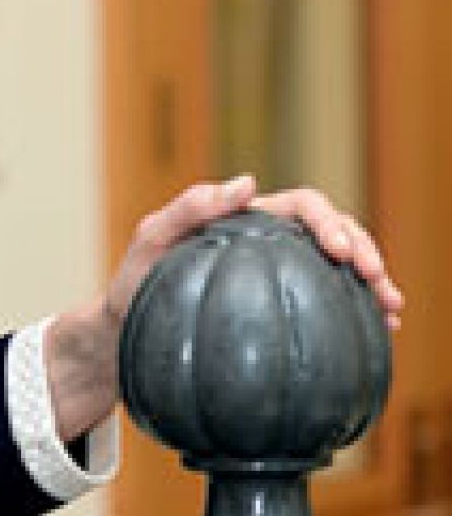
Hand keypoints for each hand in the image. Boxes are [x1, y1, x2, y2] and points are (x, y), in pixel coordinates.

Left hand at [44, 174, 402, 444]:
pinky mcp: (276, 307)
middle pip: (331, 233)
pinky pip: (321, 303)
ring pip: (335, 268)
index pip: (300, 206)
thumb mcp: (151, 241)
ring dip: (370, 281)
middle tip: (376, 280)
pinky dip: (354, 312)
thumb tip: (245, 182)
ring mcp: (275, 275)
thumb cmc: (134, 281)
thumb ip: (189, 208)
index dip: (328, 222)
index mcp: (245, 219)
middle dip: (363, 249)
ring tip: (391, 309)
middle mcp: (267, 242)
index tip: (340, 252)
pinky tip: (378, 333)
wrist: (125, 330)